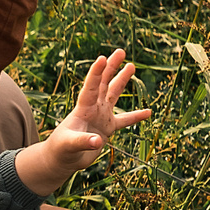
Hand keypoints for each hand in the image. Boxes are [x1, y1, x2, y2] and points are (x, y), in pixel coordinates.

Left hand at [15, 51, 149, 194]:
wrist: (62, 158)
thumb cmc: (61, 150)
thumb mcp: (69, 145)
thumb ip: (83, 141)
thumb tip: (98, 141)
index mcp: (83, 109)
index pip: (91, 87)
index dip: (96, 73)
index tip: (102, 58)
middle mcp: (93, 108)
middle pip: (104, 83)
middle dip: (112, 67)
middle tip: (121, 51)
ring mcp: (101, 116)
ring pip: (114, 94)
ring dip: (122, 80)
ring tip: (131, 65)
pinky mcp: (107, 128)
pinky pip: (125, 120)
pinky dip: (136, 116)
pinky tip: (149, 112)